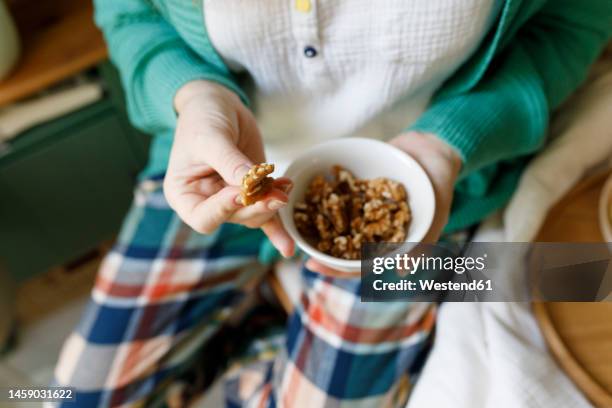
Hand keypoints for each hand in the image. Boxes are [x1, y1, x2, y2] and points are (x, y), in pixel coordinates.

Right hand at [164, 80, 293, 256]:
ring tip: (286, 186)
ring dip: (272, 205)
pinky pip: (264, 216)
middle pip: (233, 218)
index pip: (203, 217)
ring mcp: (230, 199)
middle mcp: (206, 202)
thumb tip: (252, 185)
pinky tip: (288, 245)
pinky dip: (277, 228)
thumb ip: (230, 163)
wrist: (217, 104)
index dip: (223, 209)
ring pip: (253, 215)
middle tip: (277, 196)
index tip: (240, 192)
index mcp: (184, 195)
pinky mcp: (251, 193)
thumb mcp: (211, 138)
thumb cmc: (202, 118)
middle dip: (257, 208)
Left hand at [306, 131, 461, 274]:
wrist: (433, 149)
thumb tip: (403, 270)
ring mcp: (363, 208)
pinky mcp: (357, 188)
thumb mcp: (435, 216)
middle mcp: (373, 228)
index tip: (317, 267)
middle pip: (343, 247)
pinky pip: (338, 195)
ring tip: (297, 228)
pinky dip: (324, 198)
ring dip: (319, 227)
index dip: (339, 269)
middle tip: (302, 254)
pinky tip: (306, 197)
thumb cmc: (438, 185)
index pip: (361, 263)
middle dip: (324, 253)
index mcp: (388, 243)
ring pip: (337, 222)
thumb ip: (420, 243)